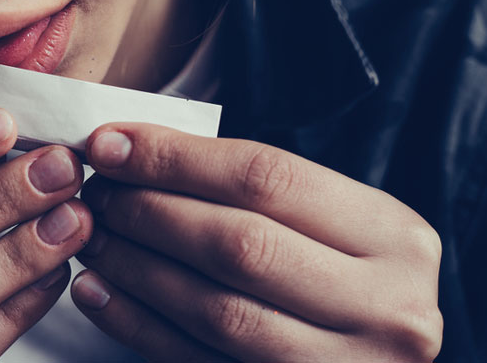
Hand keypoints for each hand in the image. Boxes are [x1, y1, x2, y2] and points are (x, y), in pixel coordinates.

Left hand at [71, 123, 442, 361]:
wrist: (374, 356)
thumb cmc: (340, 272)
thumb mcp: (327, 219)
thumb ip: (248, 185)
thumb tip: (127, 147)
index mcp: (394, 237)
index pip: (268, 177)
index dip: (177, 157)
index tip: (111, 144)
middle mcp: (386, 308)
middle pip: (240, 244)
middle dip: (150, 211)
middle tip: (97, 192)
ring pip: (216, 310)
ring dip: (136, 267)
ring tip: (92, 235)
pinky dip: (137, 326)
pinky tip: (96, 292)